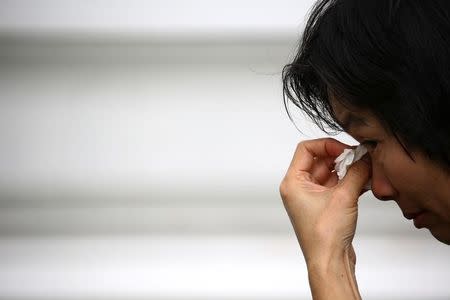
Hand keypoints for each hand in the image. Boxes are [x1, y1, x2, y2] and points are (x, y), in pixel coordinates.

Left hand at [279, 138, 370, 268]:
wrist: (329, 261)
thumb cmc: (325, 236)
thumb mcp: (344, 197)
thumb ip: (357, 172)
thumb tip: (365, 156)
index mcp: (293, 182)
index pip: (306, 149)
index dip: (327, 145)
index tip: (346, 149)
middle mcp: (299, 188)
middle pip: (319, 160)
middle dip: (341, 157)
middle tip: (360, 157)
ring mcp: (311, 197)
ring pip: (329, 172)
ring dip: (347, 169)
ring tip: (365, 169)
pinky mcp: (323, 205)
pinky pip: (335, 185)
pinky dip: (349, 181)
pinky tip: (364, 181)